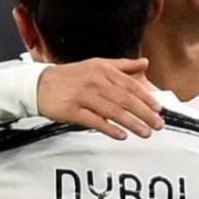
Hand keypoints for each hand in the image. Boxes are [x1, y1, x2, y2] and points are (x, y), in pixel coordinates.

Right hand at [37, 58, 163, 139]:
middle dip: (144, 113)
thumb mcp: (97, 65)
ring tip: (145, 133)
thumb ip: (122, 65)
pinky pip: (94, 121)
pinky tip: (121, 135)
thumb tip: (144, 62)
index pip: (130, 85)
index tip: (158, 109)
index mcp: (103, 70)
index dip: (146, 98)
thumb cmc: (70, 76)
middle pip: (125, 99)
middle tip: (157, 124)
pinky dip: (109, 129)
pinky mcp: (73, 110)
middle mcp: (95, 82)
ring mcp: (83, 96)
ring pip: (113, 111)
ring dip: (132, 123)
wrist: (40, 84)